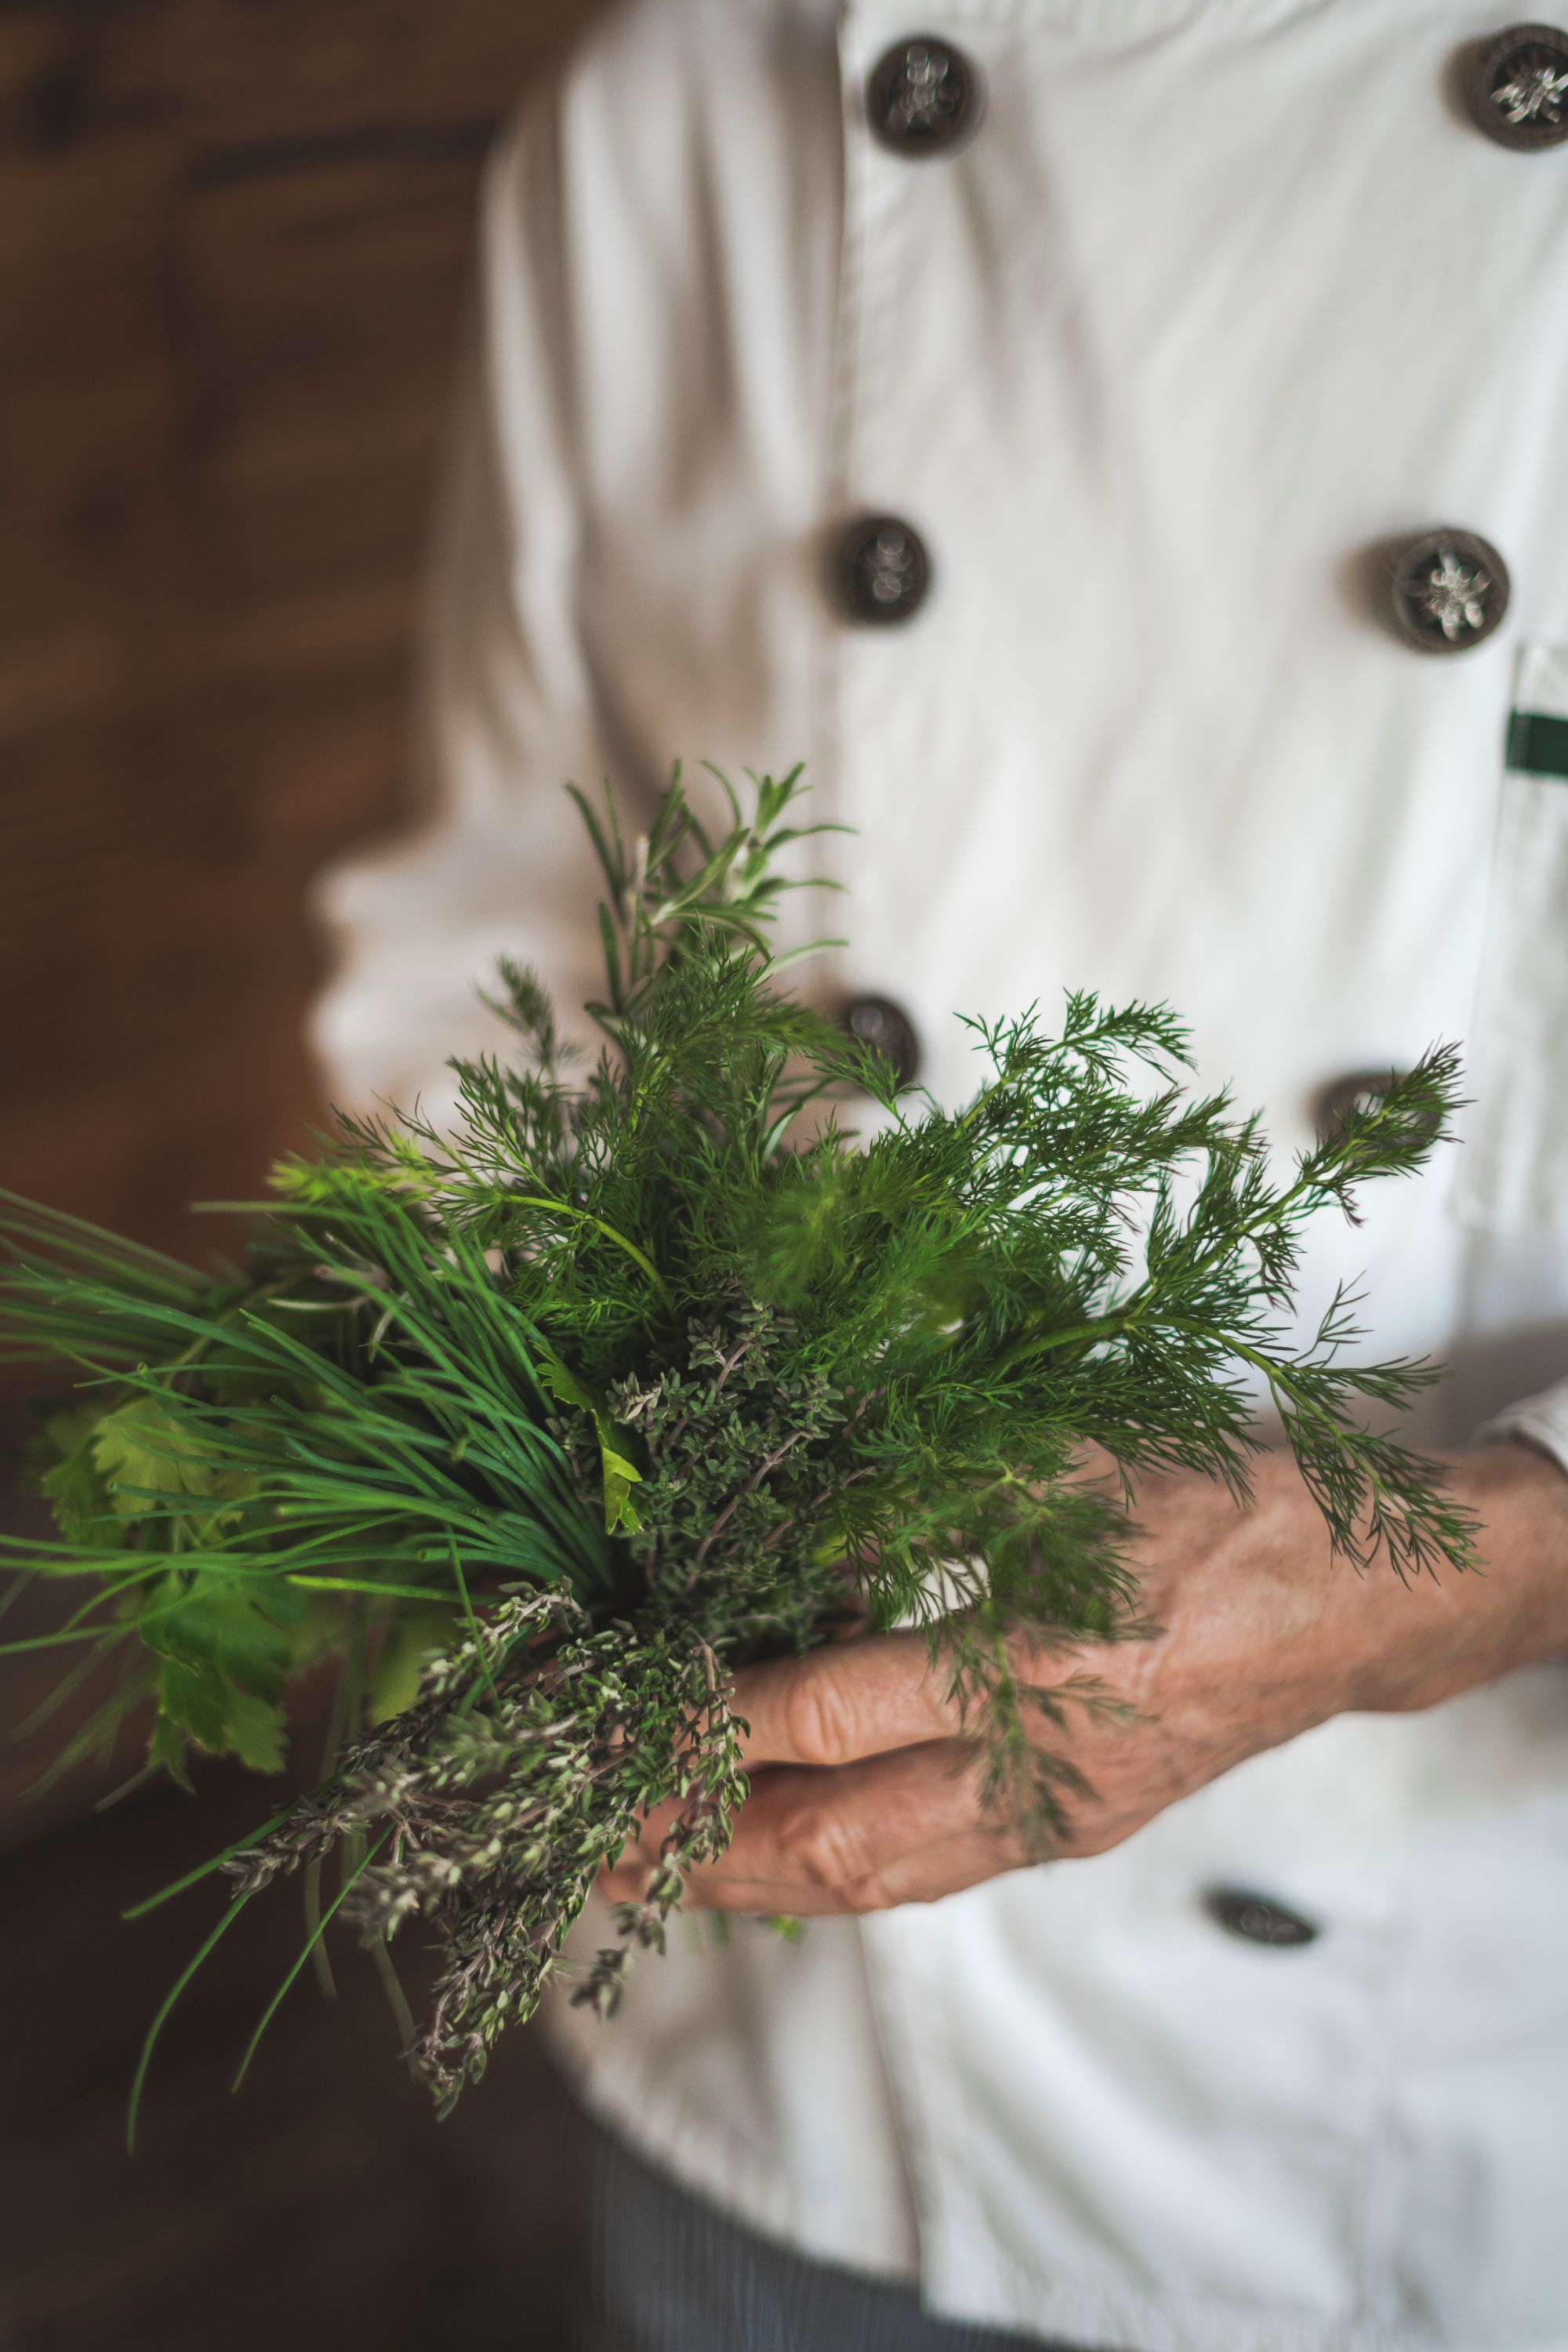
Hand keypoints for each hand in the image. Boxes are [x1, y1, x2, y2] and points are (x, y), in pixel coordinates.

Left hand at [602, 1443, 1567, 1916]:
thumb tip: (781, 1523)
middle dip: (700, 1846)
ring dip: (750, 1881)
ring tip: (648, 1866)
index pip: (838, 1716)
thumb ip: (927, 1493)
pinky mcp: (1072, 1833)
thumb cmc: (1221, 1507)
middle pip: (839, 1844)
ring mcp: (1059, 1818)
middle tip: (591, 1836)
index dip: (712, 1726)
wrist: (1353, 1601)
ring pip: (876, 1882)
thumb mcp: (1070, 1461)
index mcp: (1043, 1660)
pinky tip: (769, 1855)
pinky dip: (830, 1877)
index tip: (611, 1721)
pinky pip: (927, 1877)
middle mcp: (1043, 1766)